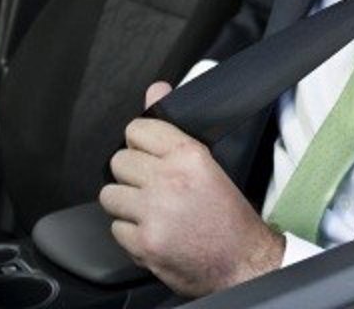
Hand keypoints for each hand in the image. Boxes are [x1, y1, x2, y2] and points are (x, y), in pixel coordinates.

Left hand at [99, 81, 284, 296]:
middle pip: (119, 161)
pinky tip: (152, 231)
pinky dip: (130, 232)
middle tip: (152, 186)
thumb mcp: (209, 163)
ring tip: (149, 209)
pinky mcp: (144, 244)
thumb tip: (155, 89)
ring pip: (110, 195)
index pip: (137, 130)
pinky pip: (116, 228)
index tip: (149, 155)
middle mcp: (169, 181)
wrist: (243, 264)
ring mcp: (154, 214)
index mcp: (189, 155)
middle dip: (132, 174)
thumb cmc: (230, 217)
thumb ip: (173, 127)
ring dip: (126, 203)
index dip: (141, 143)